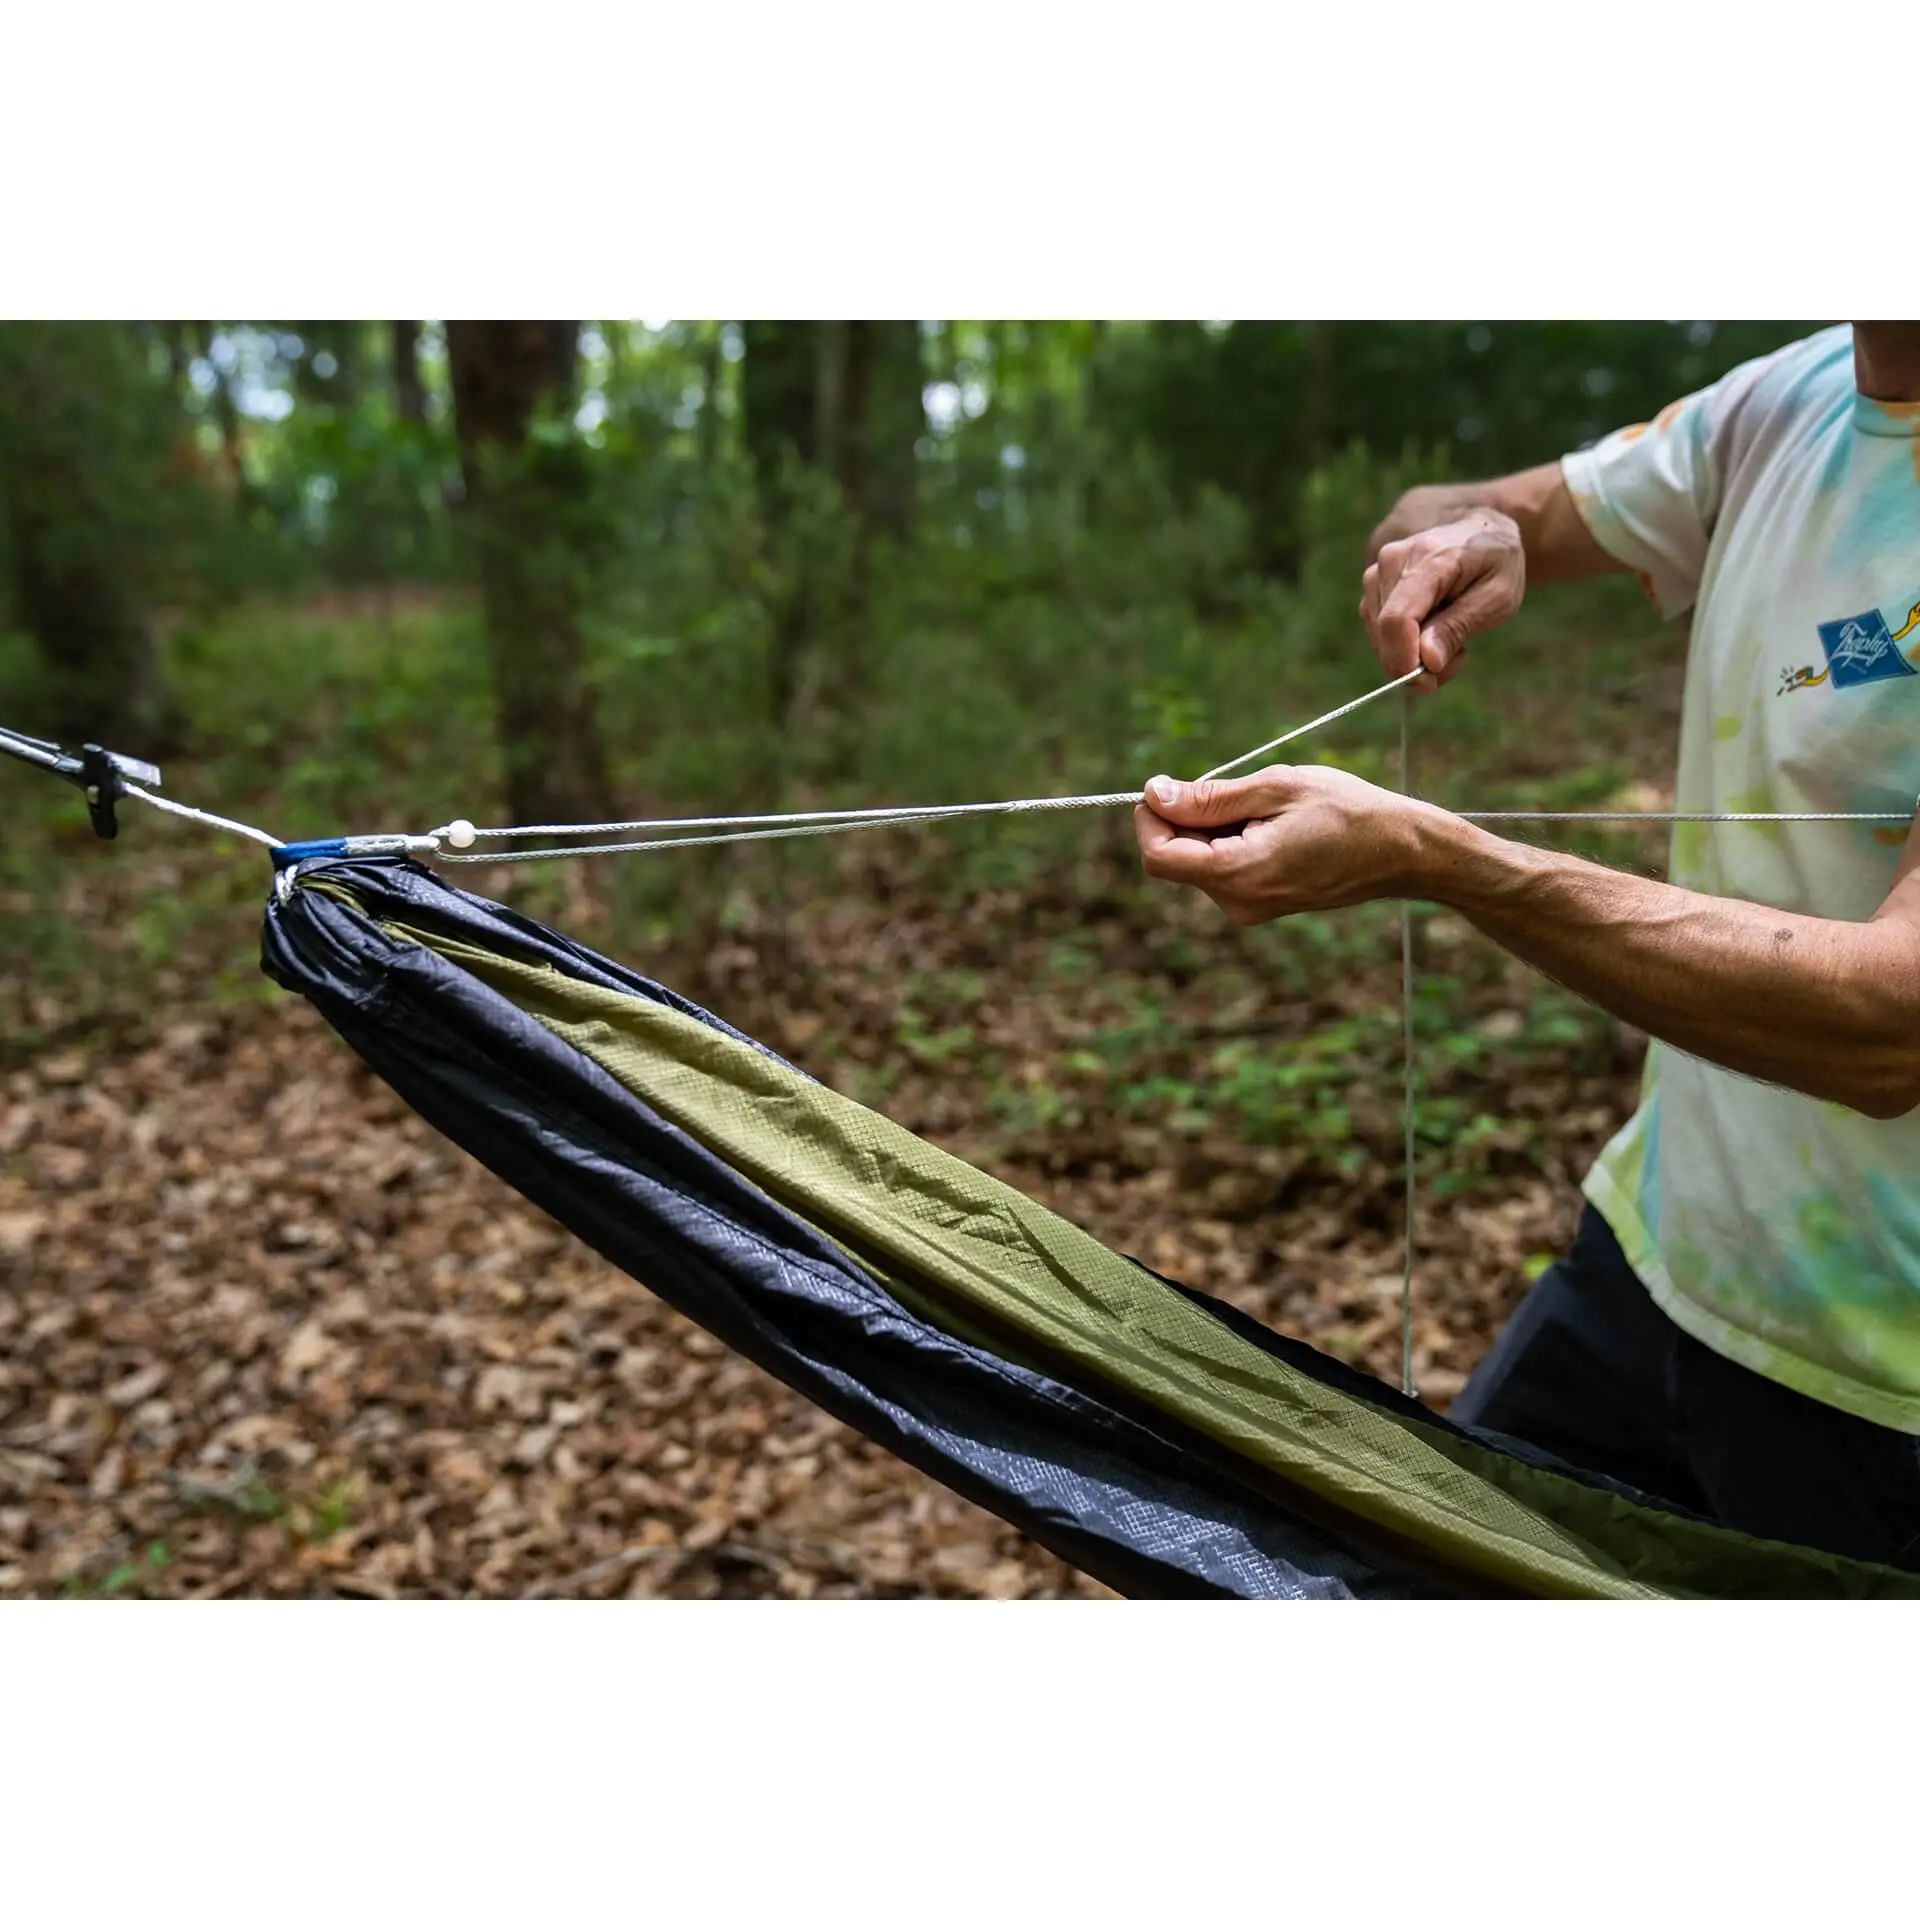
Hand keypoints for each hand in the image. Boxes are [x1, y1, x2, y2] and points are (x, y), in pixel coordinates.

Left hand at [1134, 765, 1431, 924]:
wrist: (1400, 851)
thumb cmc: (1346, 810)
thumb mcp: (1275, 788)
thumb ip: (1209, 797)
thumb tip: (1153, 795)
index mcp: (1238, 874)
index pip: (1157, 856)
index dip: (1151, 819)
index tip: (1169, 787)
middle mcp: (1238, 902)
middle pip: (1175, 858)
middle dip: (1187, 819)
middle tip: (1236, 790)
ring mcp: (1249, 909)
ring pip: (1199, 861)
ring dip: (1214, 828)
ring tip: (1267, 809)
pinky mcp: (1260, 905)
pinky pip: (1224, 869)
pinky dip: (1231, 841)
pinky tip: (1273, 826)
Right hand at [1359, 499, 1525, 690]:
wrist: (1479, 529)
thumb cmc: (1495, 562)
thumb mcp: (1497, 597)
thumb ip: (1459, 626)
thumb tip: (1427, 661)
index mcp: (1428, 559)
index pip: (1397, 619)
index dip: (1404, 661)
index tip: (1427, 684)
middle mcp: (1391, 562)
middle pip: (1384, 634)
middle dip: (1415, 662)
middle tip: (1459, 658)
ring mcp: (1376, 573)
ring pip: (1378, 637)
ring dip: (1412, 655)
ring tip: (1453, 641)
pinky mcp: (1372, 587)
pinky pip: (1379, 631)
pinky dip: (1404, 645)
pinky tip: (1434, 634)